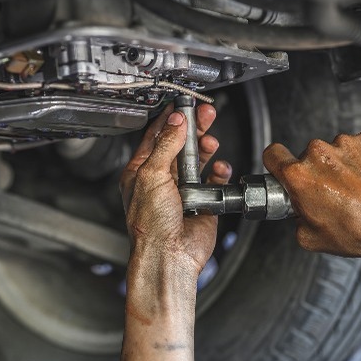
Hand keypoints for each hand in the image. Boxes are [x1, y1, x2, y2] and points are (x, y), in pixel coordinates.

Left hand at [119, 103, 231, 273]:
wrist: (169, 255)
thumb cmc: (151, 226)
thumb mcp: (152, 176)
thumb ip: (165, 145)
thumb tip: (175, 122)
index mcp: (141, 172)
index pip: (155, 137)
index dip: (170, 119)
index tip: (182, 105)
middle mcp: (161, 180)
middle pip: (179, 145)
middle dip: (193, 129)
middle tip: (206, 115)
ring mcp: (182, 191)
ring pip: (198, 160)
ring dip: (205, 148)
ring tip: (211, 141)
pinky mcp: (202, 201)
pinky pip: (214, 180)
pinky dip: (218, 171)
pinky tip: (218, 167)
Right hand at [263, 131, 360, 258]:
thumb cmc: (358, 232)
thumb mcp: (310, 237)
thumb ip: (296, 217)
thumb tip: (299, 210)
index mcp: (299, 176)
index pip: (272, 154)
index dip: (276, 162)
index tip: (284, 167)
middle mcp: (318, 154)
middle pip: (308, 156)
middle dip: (317, 171)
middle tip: (333, 193)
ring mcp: (345, 143)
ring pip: (335, 150)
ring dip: (341, 165)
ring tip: (357, 188)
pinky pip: (358, 146)